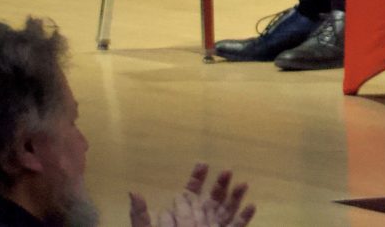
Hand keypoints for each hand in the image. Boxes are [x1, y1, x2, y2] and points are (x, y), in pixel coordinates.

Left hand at [131, 165, 253, 226]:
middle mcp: (201, 220)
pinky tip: (250, 206)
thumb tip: (133, 192)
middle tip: (226, 170)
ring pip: (228, 211)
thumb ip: (140, 215)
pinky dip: (244, 218)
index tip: (202, 164)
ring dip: (235, 197)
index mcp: (183, 216)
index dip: (197, 178)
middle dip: (220, 184)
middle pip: (213, 198)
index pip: (191, 193)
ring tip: (242, 184)